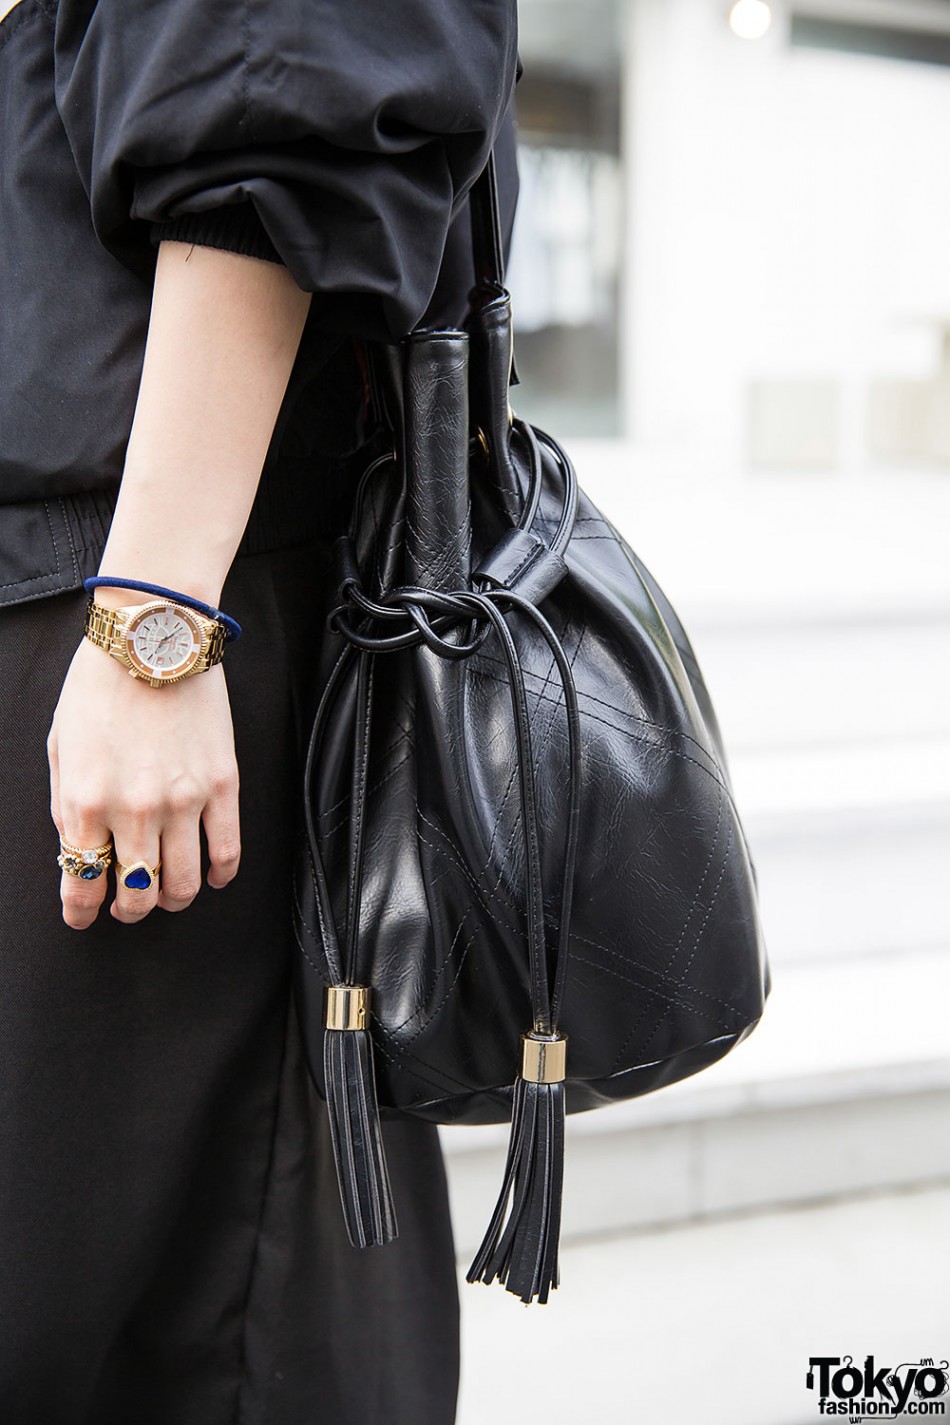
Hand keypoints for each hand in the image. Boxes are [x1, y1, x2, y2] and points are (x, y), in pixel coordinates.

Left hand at [47, 637, 240, 928]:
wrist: (151, 639)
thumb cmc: (100, 685)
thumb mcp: (60, 748)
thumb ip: (66, 806)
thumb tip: (80, 851)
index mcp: (85, 802)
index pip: (82, 884)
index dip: (81, 911)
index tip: (84, 915)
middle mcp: (134, 811)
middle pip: (136, 894)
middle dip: (129, 910)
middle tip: (127, 904)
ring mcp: (183, 801)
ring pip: (183, 885)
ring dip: (173, 899)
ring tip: (167, 892)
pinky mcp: (222, 786)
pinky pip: (226, 852)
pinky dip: (219, 875)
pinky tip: (212, 877)